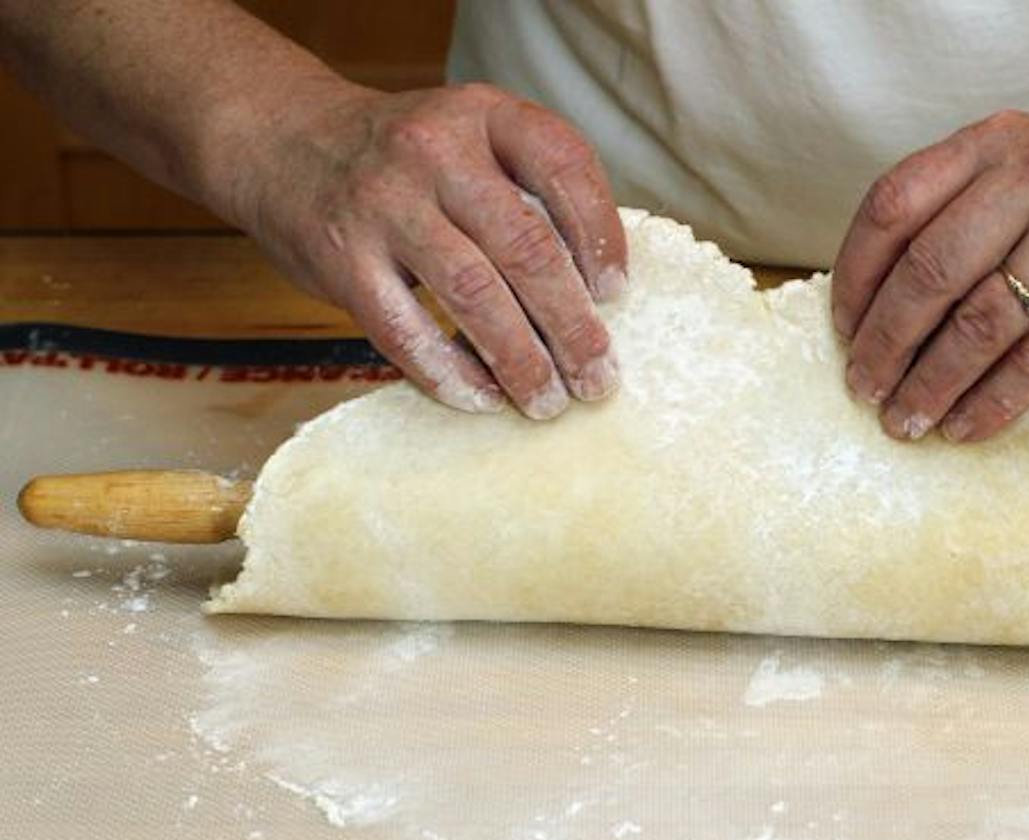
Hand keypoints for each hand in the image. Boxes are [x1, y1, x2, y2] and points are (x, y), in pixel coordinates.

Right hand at [224, 79, 626, 417]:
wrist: (281, 141)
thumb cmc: (403, 161)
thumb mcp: (470, 140)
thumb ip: (527, 193)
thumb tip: (597, 295)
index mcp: (483, 115)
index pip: (564, 166)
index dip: (600, 236)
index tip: (615, 293)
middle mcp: (435, 152)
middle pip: (525, 247)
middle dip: (571, 326)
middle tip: (597, 378)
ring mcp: (384, 205)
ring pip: (473, 294)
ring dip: (520, 360)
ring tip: (547, 402)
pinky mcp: (342, 260)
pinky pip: (406, 329)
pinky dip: (450, 373)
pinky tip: (482, 398)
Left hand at [831, 96, 1028, 441]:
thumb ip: (961, 210)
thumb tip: (881, 308)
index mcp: (992, 144)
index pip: (892, 207)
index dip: (855, 278)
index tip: (842, 328)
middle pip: (927, 275)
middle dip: (883, 346)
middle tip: (862, 389)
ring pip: (977, 327)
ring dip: (930, 387)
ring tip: (905, 422)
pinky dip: (990, 405)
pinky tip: (964, 428)